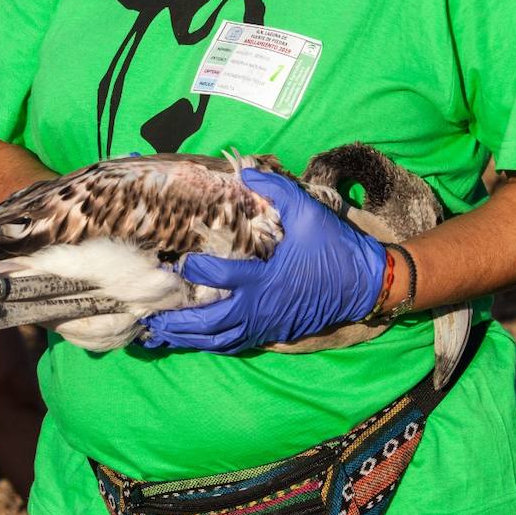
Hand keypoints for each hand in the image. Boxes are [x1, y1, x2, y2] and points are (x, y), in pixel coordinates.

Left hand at [143, 169, 386, 352]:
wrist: (366, 283)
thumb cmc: (334, 247)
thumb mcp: (307, 210)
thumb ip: (274, 190)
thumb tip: (245, 170)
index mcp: (262, 278)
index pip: (216, 278)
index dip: (193, 271)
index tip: (176, 261)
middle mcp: (258, 308)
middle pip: (207, 323)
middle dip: (176, 321)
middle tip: (149, 315)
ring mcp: (265, 324)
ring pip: (217, 340)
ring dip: (188, 338)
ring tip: (160, 334)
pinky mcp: (273, 333)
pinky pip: (234, 344)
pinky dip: (211, 344)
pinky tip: (196, 341)